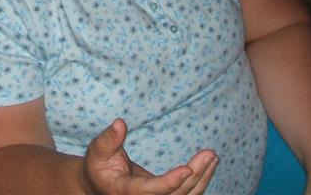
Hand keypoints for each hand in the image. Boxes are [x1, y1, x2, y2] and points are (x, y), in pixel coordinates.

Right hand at [82, 118, 217, 194]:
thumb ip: (109, 139)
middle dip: (195, 176)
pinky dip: (199, 182)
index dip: (170, 182)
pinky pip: (185, 194)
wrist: (99, 184)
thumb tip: (120, 123)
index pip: (151, 191)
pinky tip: (209, 165)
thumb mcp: (98, 150)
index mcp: (126, 191)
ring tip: (212, 156)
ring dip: (202, 178)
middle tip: (209, 154)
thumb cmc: (99, 165)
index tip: (187, 169)